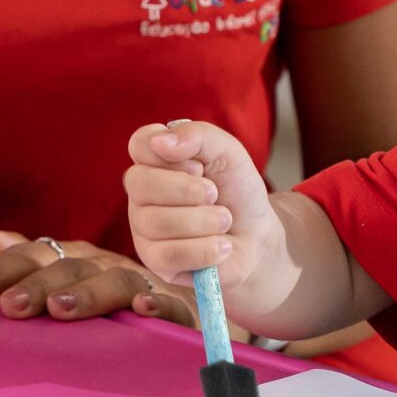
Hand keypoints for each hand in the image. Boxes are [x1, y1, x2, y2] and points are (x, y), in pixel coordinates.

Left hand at [0, 221, 212, 327]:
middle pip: (67, 268)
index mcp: (72, 258)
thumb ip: (16, 259)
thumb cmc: (106, 297)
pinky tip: (144, 310)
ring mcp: (142, 284)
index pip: (29, 256)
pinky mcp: (180, 309)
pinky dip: (160, 306)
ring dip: (88, 294)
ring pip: (114, 283)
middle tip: (9, 307)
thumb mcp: (60, 277)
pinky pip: (172, 305)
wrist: (183, 308)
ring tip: (60, 311)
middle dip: (36, 285)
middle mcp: (103, 265)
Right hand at [124, 119, 281, 294]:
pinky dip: (205, 249)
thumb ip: (197, 134)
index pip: (139, 145)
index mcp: (154, 161)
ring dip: (204, 221)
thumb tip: (160, 142)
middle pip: (139, 184)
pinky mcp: (154, 261)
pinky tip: (221, 246)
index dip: (170, 155)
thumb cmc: (237, 191)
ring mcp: (143, 228)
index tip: (198, 166)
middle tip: (215, 194)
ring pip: (156, 222)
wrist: (258, 237)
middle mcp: (141, 193)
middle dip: (187, 189)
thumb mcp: (228, 152)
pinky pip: (169, 255)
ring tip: (224, 221)